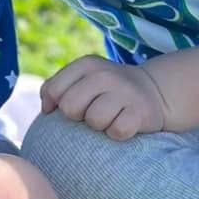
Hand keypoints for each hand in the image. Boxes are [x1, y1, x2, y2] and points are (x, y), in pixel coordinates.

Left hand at [41, 54, 167, 139]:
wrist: (153, 91)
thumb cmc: (106, 91)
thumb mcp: (82, 80)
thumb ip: (56, 88)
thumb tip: (46, 109)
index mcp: (87, 65)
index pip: (53, 91)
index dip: (55, 106)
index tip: (70, 108)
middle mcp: (105, 74)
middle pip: (70, 107)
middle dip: (78, 116)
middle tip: (92, 112)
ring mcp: (125, 92)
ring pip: (94, 120)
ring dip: (100, 126)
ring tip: (110, 117)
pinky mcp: (141, 112)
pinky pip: (117, 131)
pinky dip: (117, 133)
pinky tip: (123, 124)